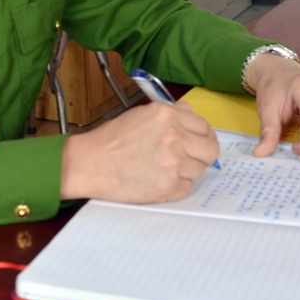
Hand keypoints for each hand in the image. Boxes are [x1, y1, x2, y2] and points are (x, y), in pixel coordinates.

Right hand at [60, 101, 219, 202]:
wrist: (89, 163)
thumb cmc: (111, 138)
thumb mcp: (141, 114)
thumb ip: (170, 113)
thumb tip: (190, 111)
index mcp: (168, 116)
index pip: (205, 127)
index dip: (205, 137)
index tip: (200, 143)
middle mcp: (175, 138)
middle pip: (210, 151)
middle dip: (202, 156)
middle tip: (190, 159)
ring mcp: (173, 164)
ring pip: (199, 171)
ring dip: (187, 172)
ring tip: (165, 169)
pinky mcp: (167, 187)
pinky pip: (187, 188)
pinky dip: (176, 187)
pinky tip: (159, 180)